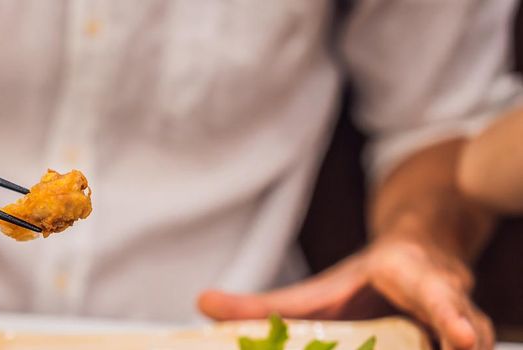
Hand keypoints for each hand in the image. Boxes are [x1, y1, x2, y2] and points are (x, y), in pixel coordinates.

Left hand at [197, 237, 492, 349]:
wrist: (420, 254)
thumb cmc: (366, 280)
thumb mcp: (316, 290)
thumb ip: (264, 305)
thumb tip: (202, 303)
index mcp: (409, 275)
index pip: (432, 293)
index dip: (447, 314)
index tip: (461, 338)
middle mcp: (446, 296)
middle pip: (462, 324)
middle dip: (464, 334)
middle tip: (466, 347)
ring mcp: (462, 320)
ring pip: (474, 337)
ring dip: (465, 339)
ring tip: (462, 349)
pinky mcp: (464, 336)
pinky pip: (462, 345)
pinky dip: (457, 347)